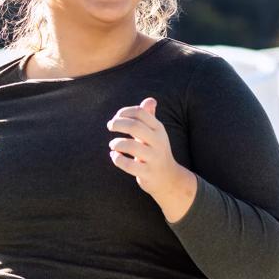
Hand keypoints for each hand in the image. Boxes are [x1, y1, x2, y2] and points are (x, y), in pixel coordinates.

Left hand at [107, 97, 197, 221]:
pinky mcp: (148, 173)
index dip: (124, 112)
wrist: (169, 178)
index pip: (140, 112)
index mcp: (159, 129)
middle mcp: (158, 142)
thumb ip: (150, 117)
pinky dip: (117, 159)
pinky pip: (129, 165)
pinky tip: (115, 156)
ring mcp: (154, 158)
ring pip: (130, 146)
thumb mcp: (156, 134)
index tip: (116, 117)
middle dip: (118, 124)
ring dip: (116, 143)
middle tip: (110, 126)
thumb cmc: (156, 151)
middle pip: (135, 126)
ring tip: (113, 145)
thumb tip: (150, 100)